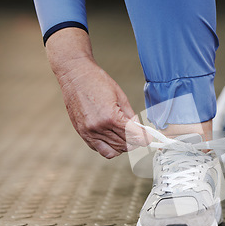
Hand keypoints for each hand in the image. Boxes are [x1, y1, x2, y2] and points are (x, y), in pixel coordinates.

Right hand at [46, 28, 148, 158]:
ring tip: (126, 137)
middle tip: (139, 135)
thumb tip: (138, 128)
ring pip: (112, 151)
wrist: (75, 75)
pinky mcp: (81, 132)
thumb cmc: (97, 81)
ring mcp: (88, 132)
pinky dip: (109, 147)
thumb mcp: (120, 96)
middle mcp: (99, 128)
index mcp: (111, 117)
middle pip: (124, 145)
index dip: (144, 138)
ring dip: (123, 146)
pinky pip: (98, 149)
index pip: (133, 136)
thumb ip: (130, 115)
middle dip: (135, 142)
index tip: (149, 138)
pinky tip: (113, 138)